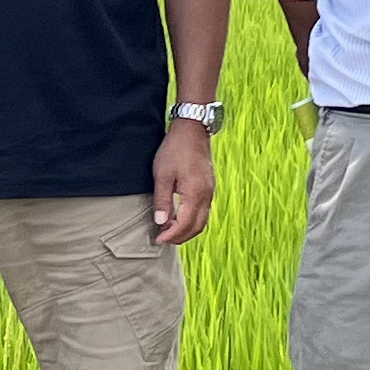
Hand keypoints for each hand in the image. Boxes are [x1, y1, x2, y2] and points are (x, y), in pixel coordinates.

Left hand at [150, 120, 216, 248]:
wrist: (193, 130)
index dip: (171, 235)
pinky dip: (193, 220)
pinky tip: (179, 216)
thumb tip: (160, 223)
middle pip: (197, 227)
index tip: (158, 239)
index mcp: (195, 193)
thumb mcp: (163, 175)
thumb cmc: (175, 150)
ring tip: (170, 230)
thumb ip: (162, 201)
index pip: (185, 224)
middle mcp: (207, 195)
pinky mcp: (209, 186)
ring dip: (187, 230)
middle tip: (163, 238)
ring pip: (203, 220)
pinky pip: (204, 211)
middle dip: (181, 237)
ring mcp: (210, 191)